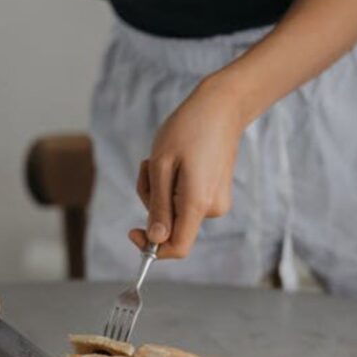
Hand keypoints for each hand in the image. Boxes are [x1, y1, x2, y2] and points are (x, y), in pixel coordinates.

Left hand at [129, 78, 242, 258]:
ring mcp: (217, 202)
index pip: (177, 247)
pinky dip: (173, 186)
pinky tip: (176, 161)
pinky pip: (185, 201)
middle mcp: (212, 209)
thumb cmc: (188, 129)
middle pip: (171, 225)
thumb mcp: (161, 165)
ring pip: (175, 211)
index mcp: (198, 203)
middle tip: (148, 168)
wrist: (222, 107)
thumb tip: (156, 240)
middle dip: (151, 202)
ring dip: (160, 190)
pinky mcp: (216, 194)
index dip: (153, 249)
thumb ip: (158, 206)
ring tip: (163, 158)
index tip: (134, 232)